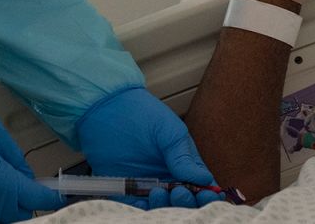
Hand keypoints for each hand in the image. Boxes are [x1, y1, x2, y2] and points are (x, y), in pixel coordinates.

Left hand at [77, 86, 223, 209]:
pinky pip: (137, 206)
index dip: (208, 195)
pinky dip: (142, 209)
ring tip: (159, 191)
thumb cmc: (142, 113)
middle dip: (187, 202)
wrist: (106, 107)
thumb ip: (184, 157)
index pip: (202, 187)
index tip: (208, 195)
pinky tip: (143, 200)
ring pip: (162, 207)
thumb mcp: (169, 131)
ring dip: (165, 206)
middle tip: (180, 192)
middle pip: (185, 202)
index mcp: (184, 165)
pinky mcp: (126, 189)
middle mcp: (168, 179)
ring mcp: (147, 185)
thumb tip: (205, 179)